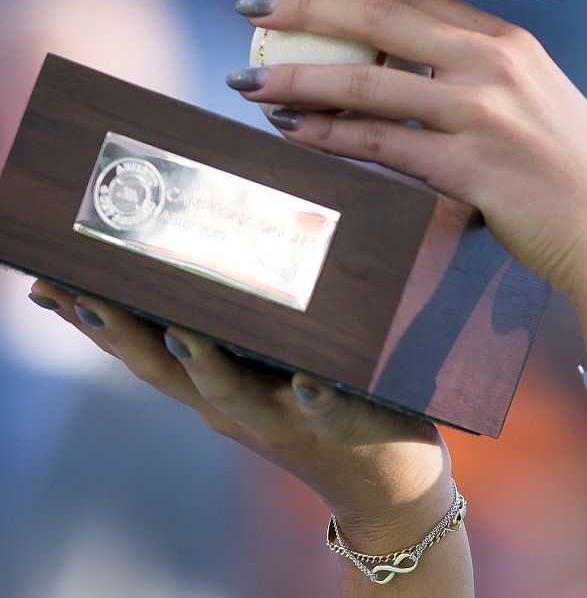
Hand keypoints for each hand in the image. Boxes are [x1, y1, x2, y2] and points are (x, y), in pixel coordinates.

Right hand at [25, 283, 451, 546]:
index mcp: (210, 385)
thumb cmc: (320, 404)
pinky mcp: (340, 426)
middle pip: (166, 370)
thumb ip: (237, 323)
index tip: (47, 281)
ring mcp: (283, 418)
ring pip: (232, 393)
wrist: (385, 487)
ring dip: (206, 365)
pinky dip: (314, 395)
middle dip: (125, 333)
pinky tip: (309, 379)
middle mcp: (233, 405)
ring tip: (185, 333)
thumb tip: (208, 254)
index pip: (139, 348)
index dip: (91, 319)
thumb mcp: (263, 367)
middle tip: (86, 295)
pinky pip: (326, 410)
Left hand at [228, 0, 586, 296]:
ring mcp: (483, 114)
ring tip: (248, 79)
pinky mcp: (470, 168)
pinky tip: (291, 130)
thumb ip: (474, 72)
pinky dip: (328, 134)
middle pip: (383, 18)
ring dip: (299, 75)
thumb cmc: (570, 170)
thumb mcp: (530, 99)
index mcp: (507, 40)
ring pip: (370, 80)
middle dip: (308, 7)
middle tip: (252, 9)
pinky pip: (381, 144)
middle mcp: (494, 64)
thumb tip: (399, 62)